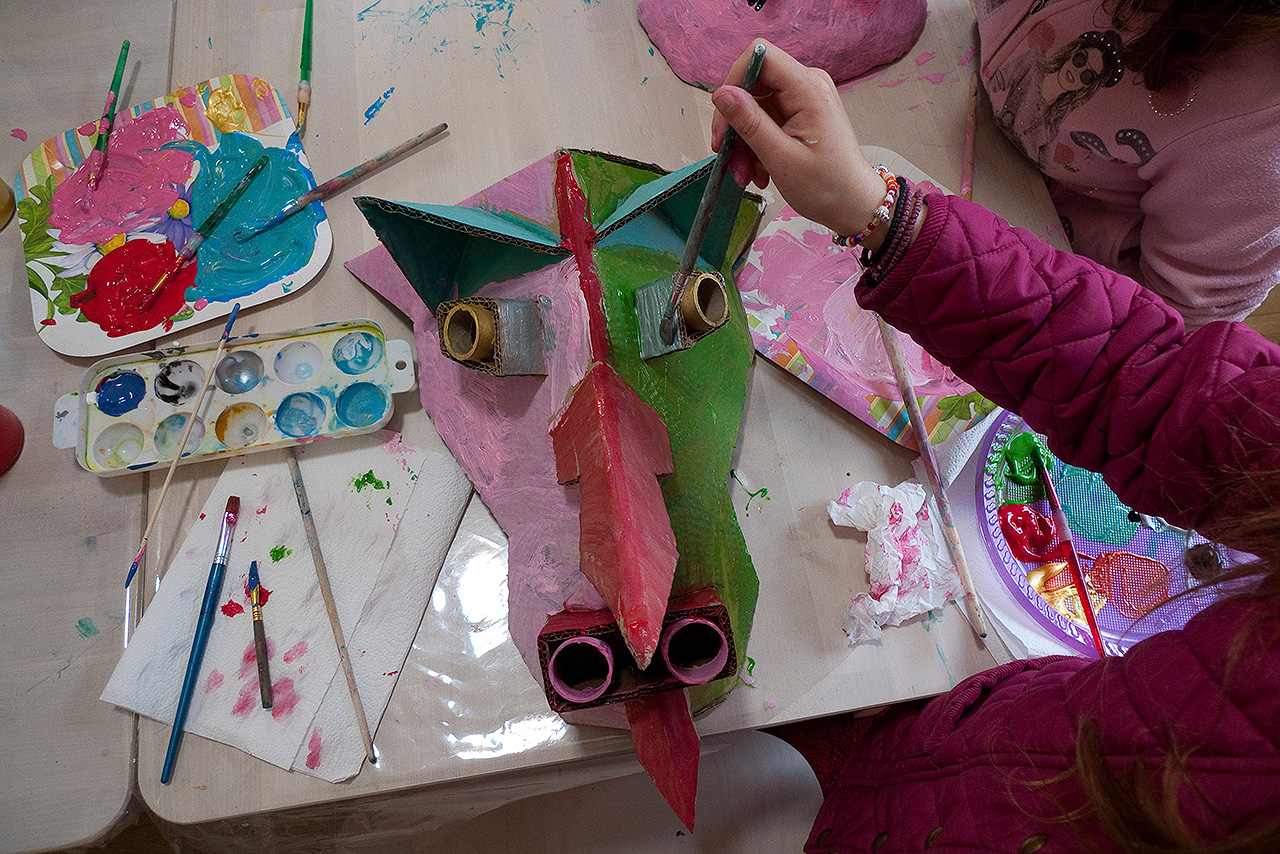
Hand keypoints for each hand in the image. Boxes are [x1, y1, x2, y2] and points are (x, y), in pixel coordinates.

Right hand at [711, 40, 888, 245]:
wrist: (853, 205)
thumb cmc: (828, 187)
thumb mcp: (781, 158)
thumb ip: (749, 122)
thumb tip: (721, 93)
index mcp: (808, 89)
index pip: (760, 57)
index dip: (734, 81)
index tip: (724, 119)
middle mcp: (807, 86)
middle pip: (752, 85)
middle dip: (735, 123)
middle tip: (728, 157)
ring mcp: (803, 100)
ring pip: (754, 107)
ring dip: (743, 142)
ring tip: (747, 175)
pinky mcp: (799, 114)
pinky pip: (764, 121)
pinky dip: (755, 146)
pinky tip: (758, 170)